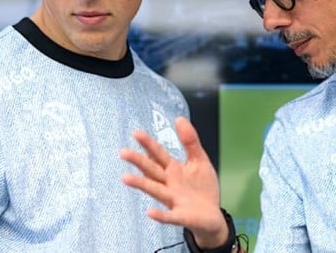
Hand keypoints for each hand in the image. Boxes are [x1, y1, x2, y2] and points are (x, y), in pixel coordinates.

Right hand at [120, 116, 228, 248]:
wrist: (213, 216)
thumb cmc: (202, 188)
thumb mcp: (199, 160)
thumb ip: (190, 141)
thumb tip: (179, 118)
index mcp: (173, 169)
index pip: (158, 155)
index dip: (149, 144)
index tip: (136, 133)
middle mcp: (169, 184)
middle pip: (152, 170)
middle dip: (139, 161)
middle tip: (123, 152)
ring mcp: (173, 200)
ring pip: (155, 190)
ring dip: (141, 184)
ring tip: (125, 178)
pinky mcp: (181, 216)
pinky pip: (169, 216)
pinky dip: (160, 215)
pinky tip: (149, 212)